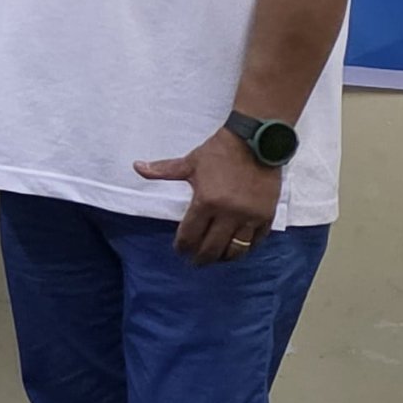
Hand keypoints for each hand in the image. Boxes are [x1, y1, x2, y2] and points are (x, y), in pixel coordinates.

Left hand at [135, 126, 282, 263]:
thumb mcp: (190, 162)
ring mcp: (249, 216)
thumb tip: (137, 166)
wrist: (256, 140)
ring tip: (217, 258)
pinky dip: (246, 247)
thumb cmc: (220, 151)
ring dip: (224, 258)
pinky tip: (238, 248)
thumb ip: (163, 170)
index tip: (180, 250)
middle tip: (196, 261)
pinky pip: (256, 240)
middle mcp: (228, 213)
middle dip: (200, 258)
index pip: (190, 236)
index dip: (182, 247)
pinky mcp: (266, 215)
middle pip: (211, 249)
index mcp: (206, 201)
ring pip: (236, 250)